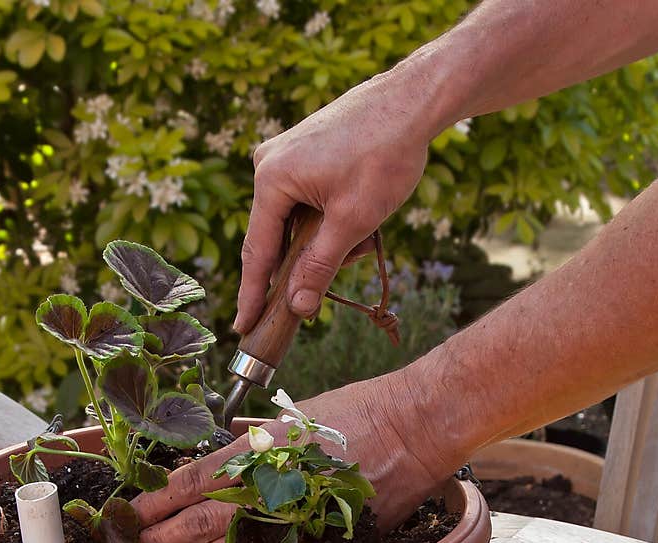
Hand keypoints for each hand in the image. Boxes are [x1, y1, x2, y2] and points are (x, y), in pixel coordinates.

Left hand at [129, 372, 455, 542]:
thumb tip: (224, 450)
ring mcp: (295, 514)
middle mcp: (272, 483)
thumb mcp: (295, 414)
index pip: (194, 479)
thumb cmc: (357, 412)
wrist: (412, 430)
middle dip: (162, 534)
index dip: (159, 499)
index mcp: (260, 447)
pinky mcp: (318, 536)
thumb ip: (256, 438)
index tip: (133, 509)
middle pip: (202, 517)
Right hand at [234, 66, 435, 334]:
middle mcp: (269, 164)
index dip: (252, 295)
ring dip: (329, 241)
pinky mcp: (303, 153)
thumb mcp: (353, 221)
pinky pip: (307, 202)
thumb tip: (298, 309)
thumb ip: (320, 267)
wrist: (414, 101)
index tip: (243, 327)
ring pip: (297, 222)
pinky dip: (331, 220)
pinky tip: (362, 217)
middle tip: (340, 272)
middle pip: (278, 238)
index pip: (257, 252)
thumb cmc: (385, 154)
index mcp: (271, 179)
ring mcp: (285, 155)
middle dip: (309, 262)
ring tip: (368, 237)